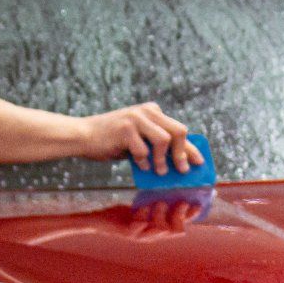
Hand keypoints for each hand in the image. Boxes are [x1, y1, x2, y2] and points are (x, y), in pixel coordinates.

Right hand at [75, 102, 201, 174]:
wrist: (84, 136)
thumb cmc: (113, 141)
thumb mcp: (138, 140)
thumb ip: (157, 147)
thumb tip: (181, 162)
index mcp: (152, 112)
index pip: (179, 129)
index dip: (191, 147)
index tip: (199, 162)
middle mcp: (147, 111)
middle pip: (178, 131)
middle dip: (183, 153)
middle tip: (181, 170)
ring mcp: (136, 118)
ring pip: (164, 139)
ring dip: (163, 159)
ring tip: (159, 171)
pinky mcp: (125, 128)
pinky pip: (143, 150)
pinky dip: (143, 162)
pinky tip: (138, 165)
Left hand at [124, 190, 210, 240]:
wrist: (101, 223)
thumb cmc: (122, 215)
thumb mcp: (143, 206)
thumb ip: (157, 201)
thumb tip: (171, 187)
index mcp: (158, 228)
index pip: (180, 224)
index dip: (190, 217)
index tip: (197, 204)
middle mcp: (153, 234)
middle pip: (174, 230)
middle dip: (180, 216)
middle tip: (183, 202)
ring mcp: (141, 235)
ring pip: (159, 229)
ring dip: (161, 216)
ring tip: (161, 202)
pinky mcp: (128, 234)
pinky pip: (138, 227)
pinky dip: (142, 216)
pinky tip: (143, 206)